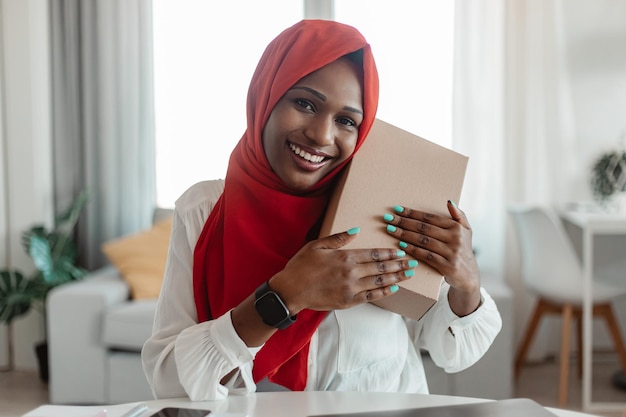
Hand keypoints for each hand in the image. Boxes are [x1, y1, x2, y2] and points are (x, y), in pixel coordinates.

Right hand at [270, 228, 416, 313]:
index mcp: (345, 257)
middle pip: (381, 268)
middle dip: (399, 265)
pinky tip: (394, 288)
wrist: (290, 291)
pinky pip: (371, 297)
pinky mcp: (348, 301)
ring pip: (380, 282)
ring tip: (409, 274)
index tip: (401, 251)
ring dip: (396, 278)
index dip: (389, 253)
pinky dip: (384, 292)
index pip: (374, 254)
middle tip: (413, 262)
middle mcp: (352, 272)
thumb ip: (339, 238)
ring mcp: (351, 288)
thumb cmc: (301, 266)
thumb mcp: (317, 245)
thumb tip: (356, 229)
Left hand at [383, 201, 480, 315]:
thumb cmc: (463, 250)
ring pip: (423, 241)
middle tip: (388, 218)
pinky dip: (412, 249)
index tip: (397, 209)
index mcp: (457, 227)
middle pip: (424, 228)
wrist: (469, 276)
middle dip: (404, 222)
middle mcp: (455, 239)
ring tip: (390, 229)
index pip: (430, 218)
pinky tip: (400, 244)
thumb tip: (449, 201)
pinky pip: (425, 255)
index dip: (412, 213)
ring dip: (404, 234)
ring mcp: (451, 253)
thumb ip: (459, 215)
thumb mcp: (466, 231)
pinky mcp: (447, 266)